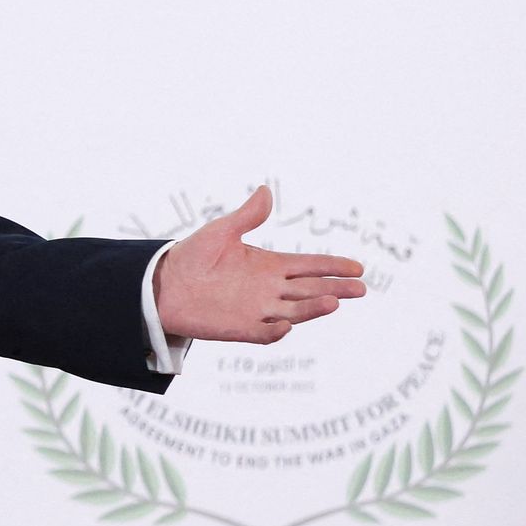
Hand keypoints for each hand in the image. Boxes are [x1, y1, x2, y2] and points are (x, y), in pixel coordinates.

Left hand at [154, 185, 365, 344]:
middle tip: (360, 288)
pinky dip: (277, 331)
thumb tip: (265, 191)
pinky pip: (265, 333)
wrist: (164, 283)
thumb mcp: (221, 231)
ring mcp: (257, 310)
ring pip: (294, 311)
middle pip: (310, 289)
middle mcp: (269, 289)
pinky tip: (287, 324)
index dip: (332, 266)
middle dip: (336, 288)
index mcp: (269, 265)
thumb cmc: (193, 256)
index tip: (357, 267)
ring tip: (333, 302)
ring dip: (313, 309)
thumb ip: (246, 216)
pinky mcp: (241, 328)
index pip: (309, 266)